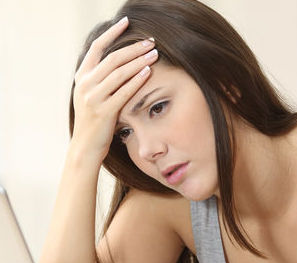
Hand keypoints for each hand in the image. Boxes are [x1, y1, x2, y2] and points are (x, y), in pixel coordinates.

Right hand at [71, 17, 157, 162]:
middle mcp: (85, 85)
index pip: (96, 47)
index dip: (112, 33)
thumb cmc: (93, 121)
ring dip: (139, 61)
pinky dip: (136, 80)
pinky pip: (123, 92)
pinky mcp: (103, 112)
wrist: (85, 146)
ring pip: (119, 72)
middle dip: (133, 47)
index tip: (126, 22)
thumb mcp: (91, 96)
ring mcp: (93, 98)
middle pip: (112, 58)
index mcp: (82, 77)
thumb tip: (120, 62)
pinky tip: (148, 72)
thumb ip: (101, 79)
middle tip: (150, 41)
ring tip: (154, 53)